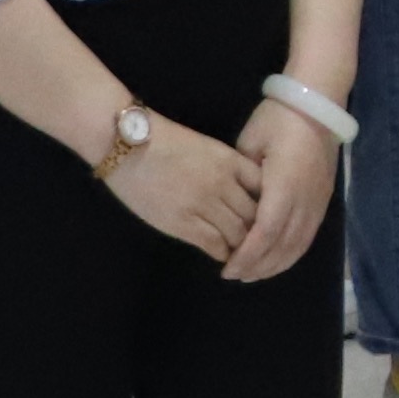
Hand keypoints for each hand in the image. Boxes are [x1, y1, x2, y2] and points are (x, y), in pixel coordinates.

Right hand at [103, 117, 260, 256]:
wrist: (127, 145)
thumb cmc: (163, 142)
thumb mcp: (206, 148)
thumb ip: (227, 169)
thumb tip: (243, 193)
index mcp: (230, 161)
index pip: (265, 189)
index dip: (271, 205)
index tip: (270, 215)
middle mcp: (223, 184)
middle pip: (256, 215)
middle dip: (260, 231)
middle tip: (261, 243)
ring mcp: (204, 204)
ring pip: (239, 234)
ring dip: (243, 247)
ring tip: (243, 254)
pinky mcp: (183, 223)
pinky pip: (215, 244)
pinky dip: (223, 253)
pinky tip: (223, 256)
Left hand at [220, 105, 337, 277]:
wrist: (317, 104)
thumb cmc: (278, 119)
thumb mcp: (250, 143)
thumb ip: (242, 178)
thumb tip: (234, 203)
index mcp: (284, 186)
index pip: (264, 233)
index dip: (246, 255)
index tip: (227, 267)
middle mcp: (304, 200)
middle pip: (282, 246)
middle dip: (258, 266)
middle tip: (235, 275)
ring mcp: (318, 202)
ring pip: (298, 245)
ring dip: (275, 264)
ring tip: (253, 274)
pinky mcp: (324, 201)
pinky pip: (309, 236)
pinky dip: (292, 253)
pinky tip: (277, 259)